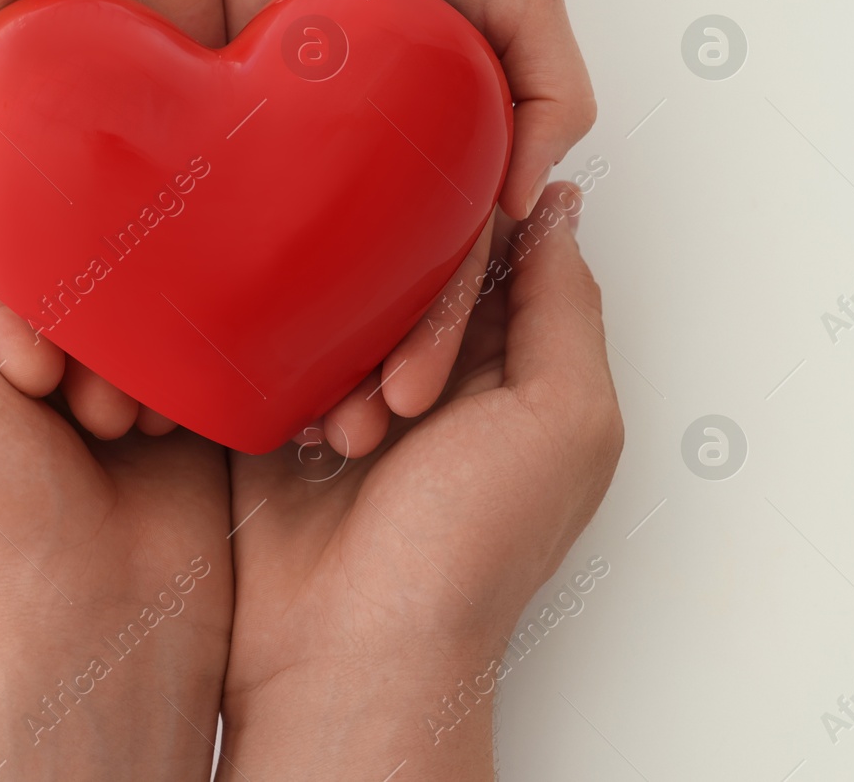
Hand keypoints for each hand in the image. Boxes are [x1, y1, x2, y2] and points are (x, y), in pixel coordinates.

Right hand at [0, 0, 220, 434]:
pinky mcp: (227, 106)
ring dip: (189, 323)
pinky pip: (245, 191)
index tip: (45, 387)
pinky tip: (277, 304)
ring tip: (215, 386)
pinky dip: (255, 247)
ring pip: (176, 255)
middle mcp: (76, 158)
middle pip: (97, 279)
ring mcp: (154, 138)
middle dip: (113, 349)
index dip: (19, 325)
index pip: (4, 263)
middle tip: (140, 418)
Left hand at [0, 216, 233, 780]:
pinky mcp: (152, 382)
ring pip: (117, 276)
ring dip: (120, 348)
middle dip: (63, 317)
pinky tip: (155, 424)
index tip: (17, 366)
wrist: (97, 609)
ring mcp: (82, 360)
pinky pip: (174, 319)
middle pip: (45, 245)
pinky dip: (169, 364)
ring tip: (112, 425)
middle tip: (58, 400)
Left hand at [216, 0, 597, 451]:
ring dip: (283, 351)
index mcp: (449, 160)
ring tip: (256, 418)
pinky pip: (217, 219)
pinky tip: (189, 340)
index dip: (434, 341)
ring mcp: (302, 160)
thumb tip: (535, 197)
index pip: (446, 274)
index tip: (404, 399)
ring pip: (291, 277)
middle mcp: (377, 174)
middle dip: (356, 372)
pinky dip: (209, 280)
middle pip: (367, 296)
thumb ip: (555, 91)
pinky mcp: (228, 136)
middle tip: (330, 437)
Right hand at [217, 185, 623, 780]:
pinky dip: (295, 371)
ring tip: (355, 437)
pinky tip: (307, 429)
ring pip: (349, 293)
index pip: (504, 247)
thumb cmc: (471, 549)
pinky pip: (286, 334)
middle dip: (411, 320)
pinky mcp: (295, 402)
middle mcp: (450, 363)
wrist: (352, 651)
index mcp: (525, 362)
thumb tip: (562, 202)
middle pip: (421, 263)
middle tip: (405, 400)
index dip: (478, 248)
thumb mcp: (565, 417)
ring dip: (349, 353)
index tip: (447, 267)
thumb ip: (567, 303)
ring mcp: (366, 380)